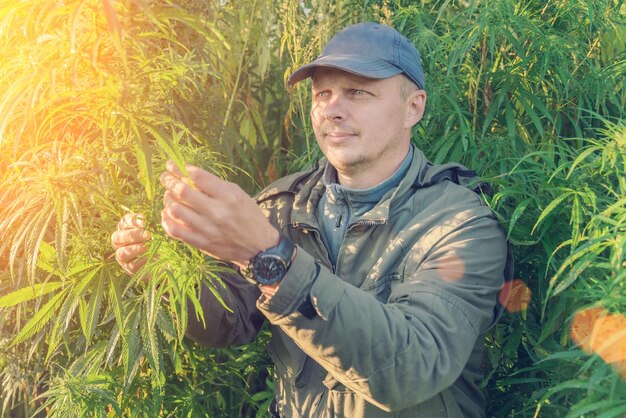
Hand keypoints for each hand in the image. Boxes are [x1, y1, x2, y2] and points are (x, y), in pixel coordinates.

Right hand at [111, 213, 151, 276]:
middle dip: (132, 235)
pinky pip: (131, 265)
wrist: (162, 259)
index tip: (144, 223)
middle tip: (147, 235)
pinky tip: (150, 257)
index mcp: (124, 229)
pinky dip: (141, 260)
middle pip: (117, 238)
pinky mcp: (129, 268)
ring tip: (147, 247)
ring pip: (122, 253)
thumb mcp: (153, 229)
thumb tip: (143, 221)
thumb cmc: (155, 240)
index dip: (132, 221)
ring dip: (135, 249)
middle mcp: (119, 243)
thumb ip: (148, 224)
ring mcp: (122, 257)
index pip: (123, 222)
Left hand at [159, 161, 278, 269]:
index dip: (180, 168)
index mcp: (228, 196)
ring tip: (168, 195)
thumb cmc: (249, 216)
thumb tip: (188, 175)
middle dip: (169, 181)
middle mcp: (217, 212)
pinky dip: (166, 220)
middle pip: (182, 191)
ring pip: (175, 210)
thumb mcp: (239, 194)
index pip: (197, 177)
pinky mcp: (201, 243)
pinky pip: (175, 230)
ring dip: (167, 199)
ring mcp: (207, 229)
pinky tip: (167, 213)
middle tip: (165, 177)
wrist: (258, 246)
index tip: (172, 165)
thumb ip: (215, 185)